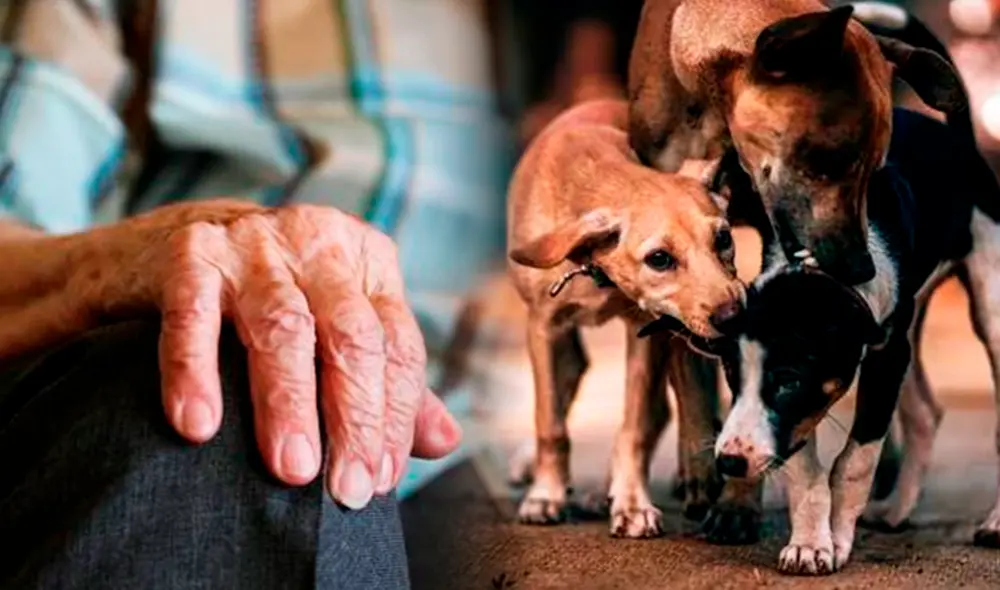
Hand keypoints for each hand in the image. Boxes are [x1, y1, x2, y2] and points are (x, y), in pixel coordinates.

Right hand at [96, 200, 461, 507]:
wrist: (174, 245)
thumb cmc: (275, 298)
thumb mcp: (337, 325)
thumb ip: (387, 380)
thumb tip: (445, 441)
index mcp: (369, 261)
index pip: (398, 344)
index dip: (394, 416)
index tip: (379, 480)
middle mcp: (320, 243)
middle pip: (352, 336)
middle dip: (354, 418)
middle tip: (346, 488)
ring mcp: (254, 244)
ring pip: (284, 327)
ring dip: (290, 404)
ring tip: (291, 468)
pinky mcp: (190, 252)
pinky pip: (194, 314)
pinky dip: (196, 372)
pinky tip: (200, 425)